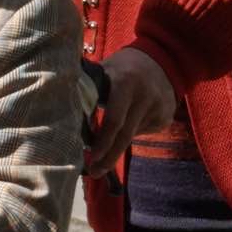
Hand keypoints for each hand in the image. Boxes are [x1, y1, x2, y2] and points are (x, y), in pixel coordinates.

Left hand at [87, 47, 176, 176]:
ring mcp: (159, 108)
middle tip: (95, 172)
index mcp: (126, 83)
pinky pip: (143, 132)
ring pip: (133, 136)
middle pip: (125, 136)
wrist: (163, 59)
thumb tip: (65, 113)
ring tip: (106, 150)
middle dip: (109, 157)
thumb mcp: (107, 71)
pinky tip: (130, 120)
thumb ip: (91, 90)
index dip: (102, 142)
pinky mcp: (166, 117)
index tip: (90, 158)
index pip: (114, 120)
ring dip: (117, 144)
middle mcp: (146, 96)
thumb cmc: (123, 68)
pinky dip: (132, 131)